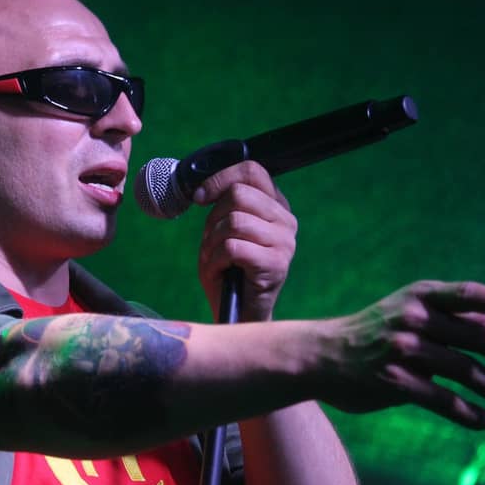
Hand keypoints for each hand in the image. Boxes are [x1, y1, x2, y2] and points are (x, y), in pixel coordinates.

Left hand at [196, 161, 296, 321]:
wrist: (237, 313)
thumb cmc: (227, 270)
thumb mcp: (220, 229)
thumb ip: (221, 205)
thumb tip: (202, 190)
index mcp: (275, 205)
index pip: (252, 171)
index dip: (220, 179)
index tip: (199, 198)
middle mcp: (285, 220)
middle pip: (238, 195)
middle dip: (213, 218)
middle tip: (211, 242)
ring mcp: (285, 242)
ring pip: (233, 221)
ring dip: (212, 242)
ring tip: (215, 259)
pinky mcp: (277, 264)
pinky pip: (232, 246)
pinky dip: (216, 259)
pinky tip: (221, 270)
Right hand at [310, 280, 484, 428]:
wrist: (319, 355)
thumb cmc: (373, 332)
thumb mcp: (408, 311)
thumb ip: (455, 315)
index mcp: (418, 297)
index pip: (465, 295)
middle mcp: (412, 319)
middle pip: (474, 337)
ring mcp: (403, 351)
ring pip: (464, 371)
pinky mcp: (394, 382)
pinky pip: (442, 399)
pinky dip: (468, 412)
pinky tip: (484, 420)